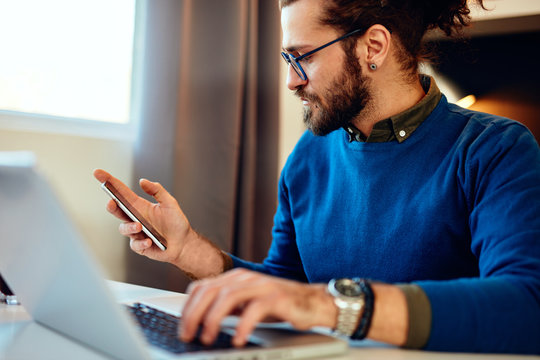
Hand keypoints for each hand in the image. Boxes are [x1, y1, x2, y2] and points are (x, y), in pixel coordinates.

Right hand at [93, 169, 192, 266]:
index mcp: (139, 206)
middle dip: (111, 206)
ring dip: (130, 227)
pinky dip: (141, 242)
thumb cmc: (176, 222)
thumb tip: (142, 181)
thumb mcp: (170, 203)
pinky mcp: (140, 245)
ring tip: (139, 226)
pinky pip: (135, 244)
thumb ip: (157, 190)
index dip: (109, 182)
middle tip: (112, 203)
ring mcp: (136, 232)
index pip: (121, 192)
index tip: (98, 173)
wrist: (184, 242)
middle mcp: (135, 218)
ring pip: (124, 229)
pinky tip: (149, 241)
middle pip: (117, 210)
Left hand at [179, 268, 336, 346]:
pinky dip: (243, 324)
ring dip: (213, 318)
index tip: (182, 327)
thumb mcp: (246, 304)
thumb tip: (199, 321)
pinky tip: (238, 339)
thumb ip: (226, 307)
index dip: (188, 307)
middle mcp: (245, 278)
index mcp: (235, 278)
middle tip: (187, 334)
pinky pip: (255, 309)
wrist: (312, 302)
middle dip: (194, 313)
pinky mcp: (277, 296)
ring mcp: (261, 285)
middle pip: (211, 290)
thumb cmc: (278, 304)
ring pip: (228, 296)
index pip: (202, 287)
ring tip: (207, 337)